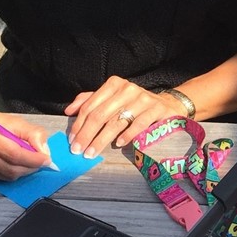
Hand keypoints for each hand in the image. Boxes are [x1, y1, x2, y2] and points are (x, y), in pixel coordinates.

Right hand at [0, 109, 50, 180]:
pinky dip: (9, 173)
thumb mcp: (11, 120)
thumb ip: (31, 133)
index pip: (14, 153)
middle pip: (10, 168)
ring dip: (22, 172)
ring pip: (5, 176)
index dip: (33, 159)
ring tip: (28, 162)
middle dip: (30, 168)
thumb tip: (44, 151)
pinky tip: (11, 164)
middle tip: (41, 163)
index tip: (47, 160)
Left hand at [65, 76, 188, 157]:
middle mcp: (127, 89)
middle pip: (101, 114)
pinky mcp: (157, 109)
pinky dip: (127, 135)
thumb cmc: (135, 105)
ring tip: (92, 152)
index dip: (79, 124)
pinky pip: (138, 124)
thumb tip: (69, 111)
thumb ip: (90, 101)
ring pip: (117, 121)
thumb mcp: (112, 99)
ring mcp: (143, 99)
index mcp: (114, 84)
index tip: (72, 140)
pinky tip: (119, 144)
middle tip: (78, 150)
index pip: (91, 106)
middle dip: (86, 134)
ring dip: (102, 139)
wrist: (168, 104)